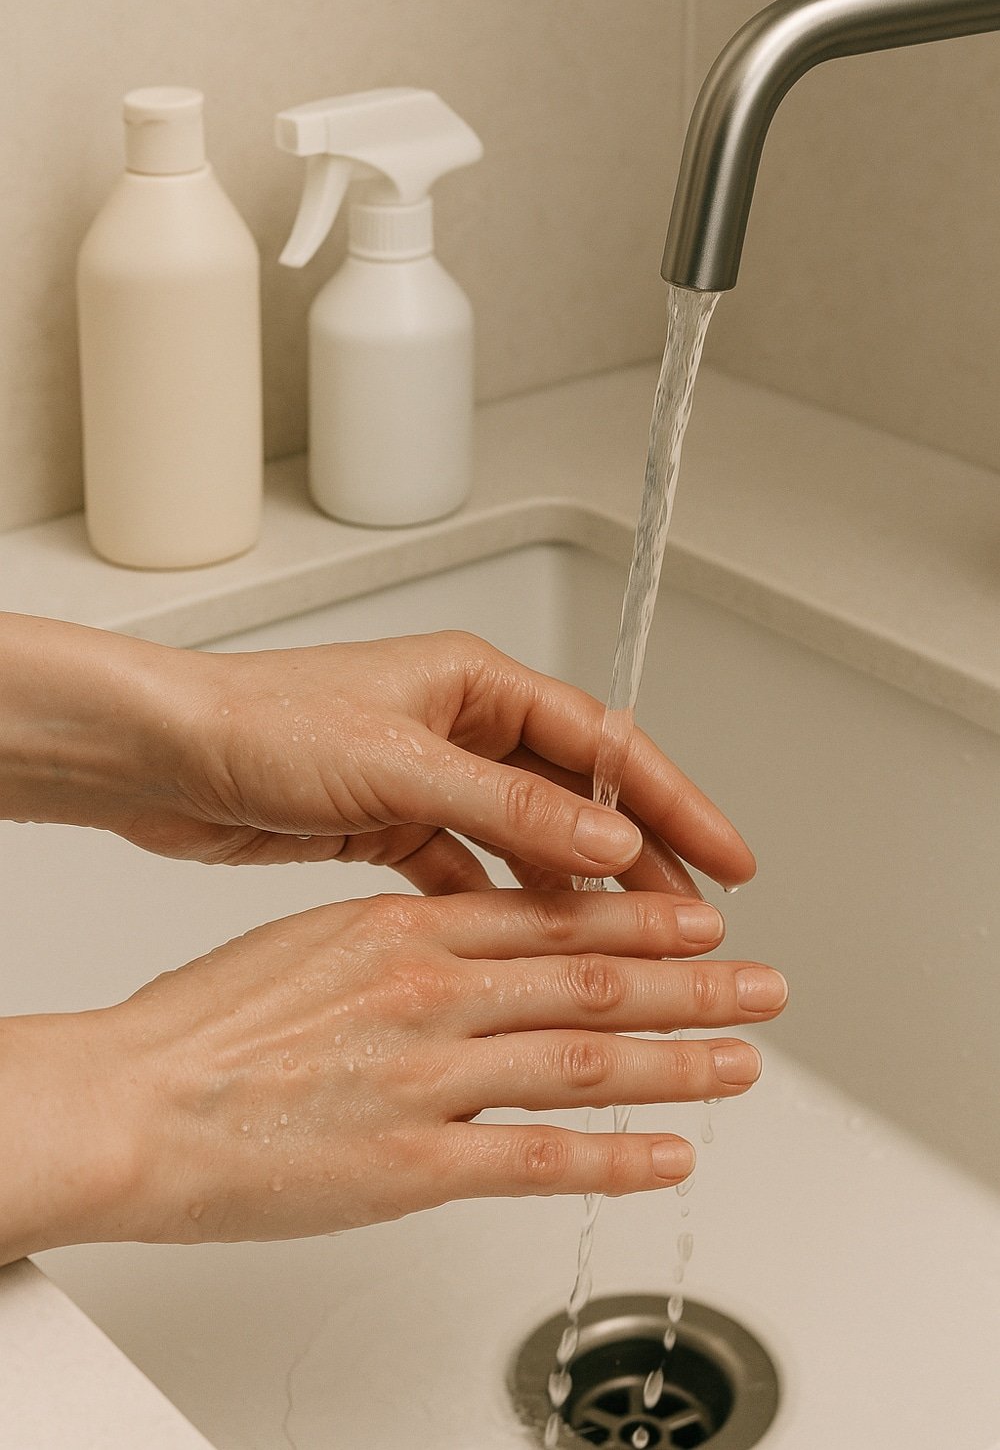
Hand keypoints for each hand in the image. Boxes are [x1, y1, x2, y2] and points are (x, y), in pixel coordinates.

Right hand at [0, 890, 785, 1256]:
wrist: (133, 1100)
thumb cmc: (204, 1024)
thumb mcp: (313, 939)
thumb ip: (401, 939)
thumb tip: (462, 938)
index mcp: (406, 929)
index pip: (554, 916)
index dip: (640, 921)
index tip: (697, 922)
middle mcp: (433, 991)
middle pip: (595, 981)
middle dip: (694, 984)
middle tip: (762, 984)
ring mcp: (431, 1076)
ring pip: (589, 1061)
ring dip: (681, 1061)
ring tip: (745, 1062)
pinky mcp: (415, 1163)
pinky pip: (542, 1160)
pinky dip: (619, 1159)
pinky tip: (672, 1158)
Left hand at [133, 628, 755, 894]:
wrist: (157, 755)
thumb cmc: (258, 724)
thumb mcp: (399, 764)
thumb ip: (509, 806)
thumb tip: (609, 839)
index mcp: (474, 682)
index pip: (604, 744)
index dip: (676, 802)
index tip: (727, 857)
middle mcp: (458, 723)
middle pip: (576, 795)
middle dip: (639, 853)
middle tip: (694, 917)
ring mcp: (425, 775)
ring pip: (526, 839)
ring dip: (573, 889)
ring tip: (624, 945)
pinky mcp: (389, 822)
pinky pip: (468, 868)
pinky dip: (500, 903)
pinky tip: (529, 945)